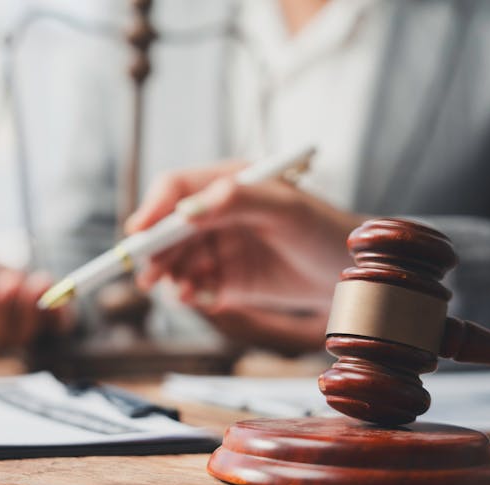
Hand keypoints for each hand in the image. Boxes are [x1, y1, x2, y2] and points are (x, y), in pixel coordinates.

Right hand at [0, 248, 72, 352]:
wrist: (19, 281)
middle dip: (2, 309)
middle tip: (7, 281)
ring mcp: (25, 338)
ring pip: (27, 331)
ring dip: (29, 306)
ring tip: (30, 280)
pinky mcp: (53, 330)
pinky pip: (56, 327)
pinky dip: (58, 310)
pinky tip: (52, 288)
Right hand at [125, 162, 363, 353]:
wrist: (351, 275)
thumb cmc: (324, 230)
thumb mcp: (286, 209)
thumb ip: (237, 201)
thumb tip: (187, 209)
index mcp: (228, 183)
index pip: (175, 188)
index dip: (153, 208)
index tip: (138, 234)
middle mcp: (217, 213)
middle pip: (168, 228)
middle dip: (154, 250)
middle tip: (148, 275)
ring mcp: (219, 247)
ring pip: (176, 259)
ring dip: (169, 275)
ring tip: (181, 291)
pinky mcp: (226, 280)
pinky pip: (193, 285)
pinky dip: (188, 292)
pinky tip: (196, 297)